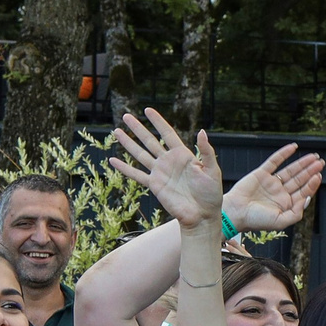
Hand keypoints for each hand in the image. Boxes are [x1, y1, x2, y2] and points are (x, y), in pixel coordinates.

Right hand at [109, 109, 224, 226]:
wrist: (202, 215)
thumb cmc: (210, 193)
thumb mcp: (212, 170)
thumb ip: (206, 151)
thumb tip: (201, 131)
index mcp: (183, 155)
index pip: (167, 133)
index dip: (158, 121)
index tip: (148, 110)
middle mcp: (169, 161)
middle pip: (149, 140)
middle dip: (138, 128)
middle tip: (126, 116)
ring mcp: (160, 173)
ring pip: (140, 154)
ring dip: (128, 143)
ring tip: (117, 131)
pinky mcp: (154, 185)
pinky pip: (136, 175)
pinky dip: (124, 168)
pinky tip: (113, 161)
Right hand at [222, 144, 323, 232]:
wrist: (235, 213)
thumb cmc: (256, 220)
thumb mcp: (280, 222)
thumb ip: (296, 212)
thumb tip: (307, 198)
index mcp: (286, 204)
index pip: (303, 192)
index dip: (312, 184)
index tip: (319, 175)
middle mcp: (280, 193)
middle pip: (299, 179)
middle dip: (311, 170)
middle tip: (321, 162)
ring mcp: (271, 182)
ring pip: (290, 170)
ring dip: (302, 163)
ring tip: (314, 157)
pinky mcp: (261, 173)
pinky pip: (275, 161)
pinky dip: (284, 153)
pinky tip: (294, 147)